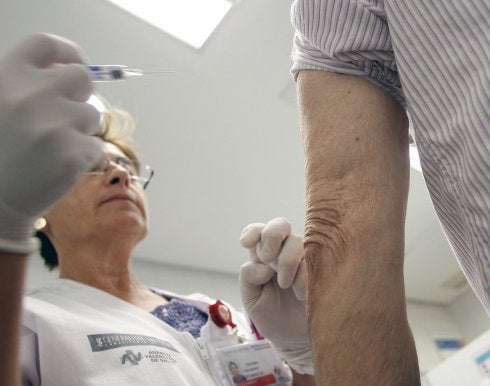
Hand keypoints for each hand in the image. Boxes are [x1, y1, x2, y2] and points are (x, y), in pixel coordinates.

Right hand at [0, 33, 102, 253]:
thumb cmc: (0, 150)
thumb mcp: (0, 104)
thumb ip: (28, 84)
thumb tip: (71, 67)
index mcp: (8, 77)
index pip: (47, 44)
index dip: (67, 53)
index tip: (75, 64)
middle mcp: (31, 96)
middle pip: (81, 78)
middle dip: (80, 95)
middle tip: (65, 117)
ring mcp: (53, 125)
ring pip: (92, 115)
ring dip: (80, 130)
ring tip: (52, 148)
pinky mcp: (73, 154)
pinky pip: (96, 145)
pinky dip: (84, 156)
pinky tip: (58, 166)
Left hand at [240, 217, 312, 373]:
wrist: (295, 339)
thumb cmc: (271, 315)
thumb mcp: (251, 300)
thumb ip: (249, 278)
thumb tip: (263, 265)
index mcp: (263, 255)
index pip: (257, 231)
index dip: (253, 231)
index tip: (247, 243)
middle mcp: (283, 251)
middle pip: (280, 225)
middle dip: (272, 236)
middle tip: (267, 259)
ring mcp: (303, 258)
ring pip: (296, 241)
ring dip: (287, 261)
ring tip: (285, 285)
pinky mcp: (321, 268)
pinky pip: (314, 260)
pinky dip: (303, 276)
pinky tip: (300, 293)